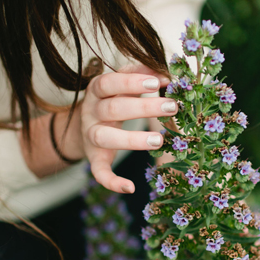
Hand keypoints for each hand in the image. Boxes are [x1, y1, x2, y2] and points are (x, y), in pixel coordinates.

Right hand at [77, 66, 175, 193]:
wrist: (86, 125)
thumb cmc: (112, 99)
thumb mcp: (121, 83)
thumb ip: (139, 73)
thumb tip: (163, 72)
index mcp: (97, 91)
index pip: (109, 83)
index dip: (131, 82)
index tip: (157, 82)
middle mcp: (90, 112)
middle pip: (113, 109)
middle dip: (144, 108)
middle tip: (173, 107)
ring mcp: (91, 136)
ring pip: (105, 138)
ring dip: (132, 140)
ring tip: (159, 141)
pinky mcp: (94, 159)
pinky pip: (99, 172)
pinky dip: (112, 181)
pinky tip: (130, 187)